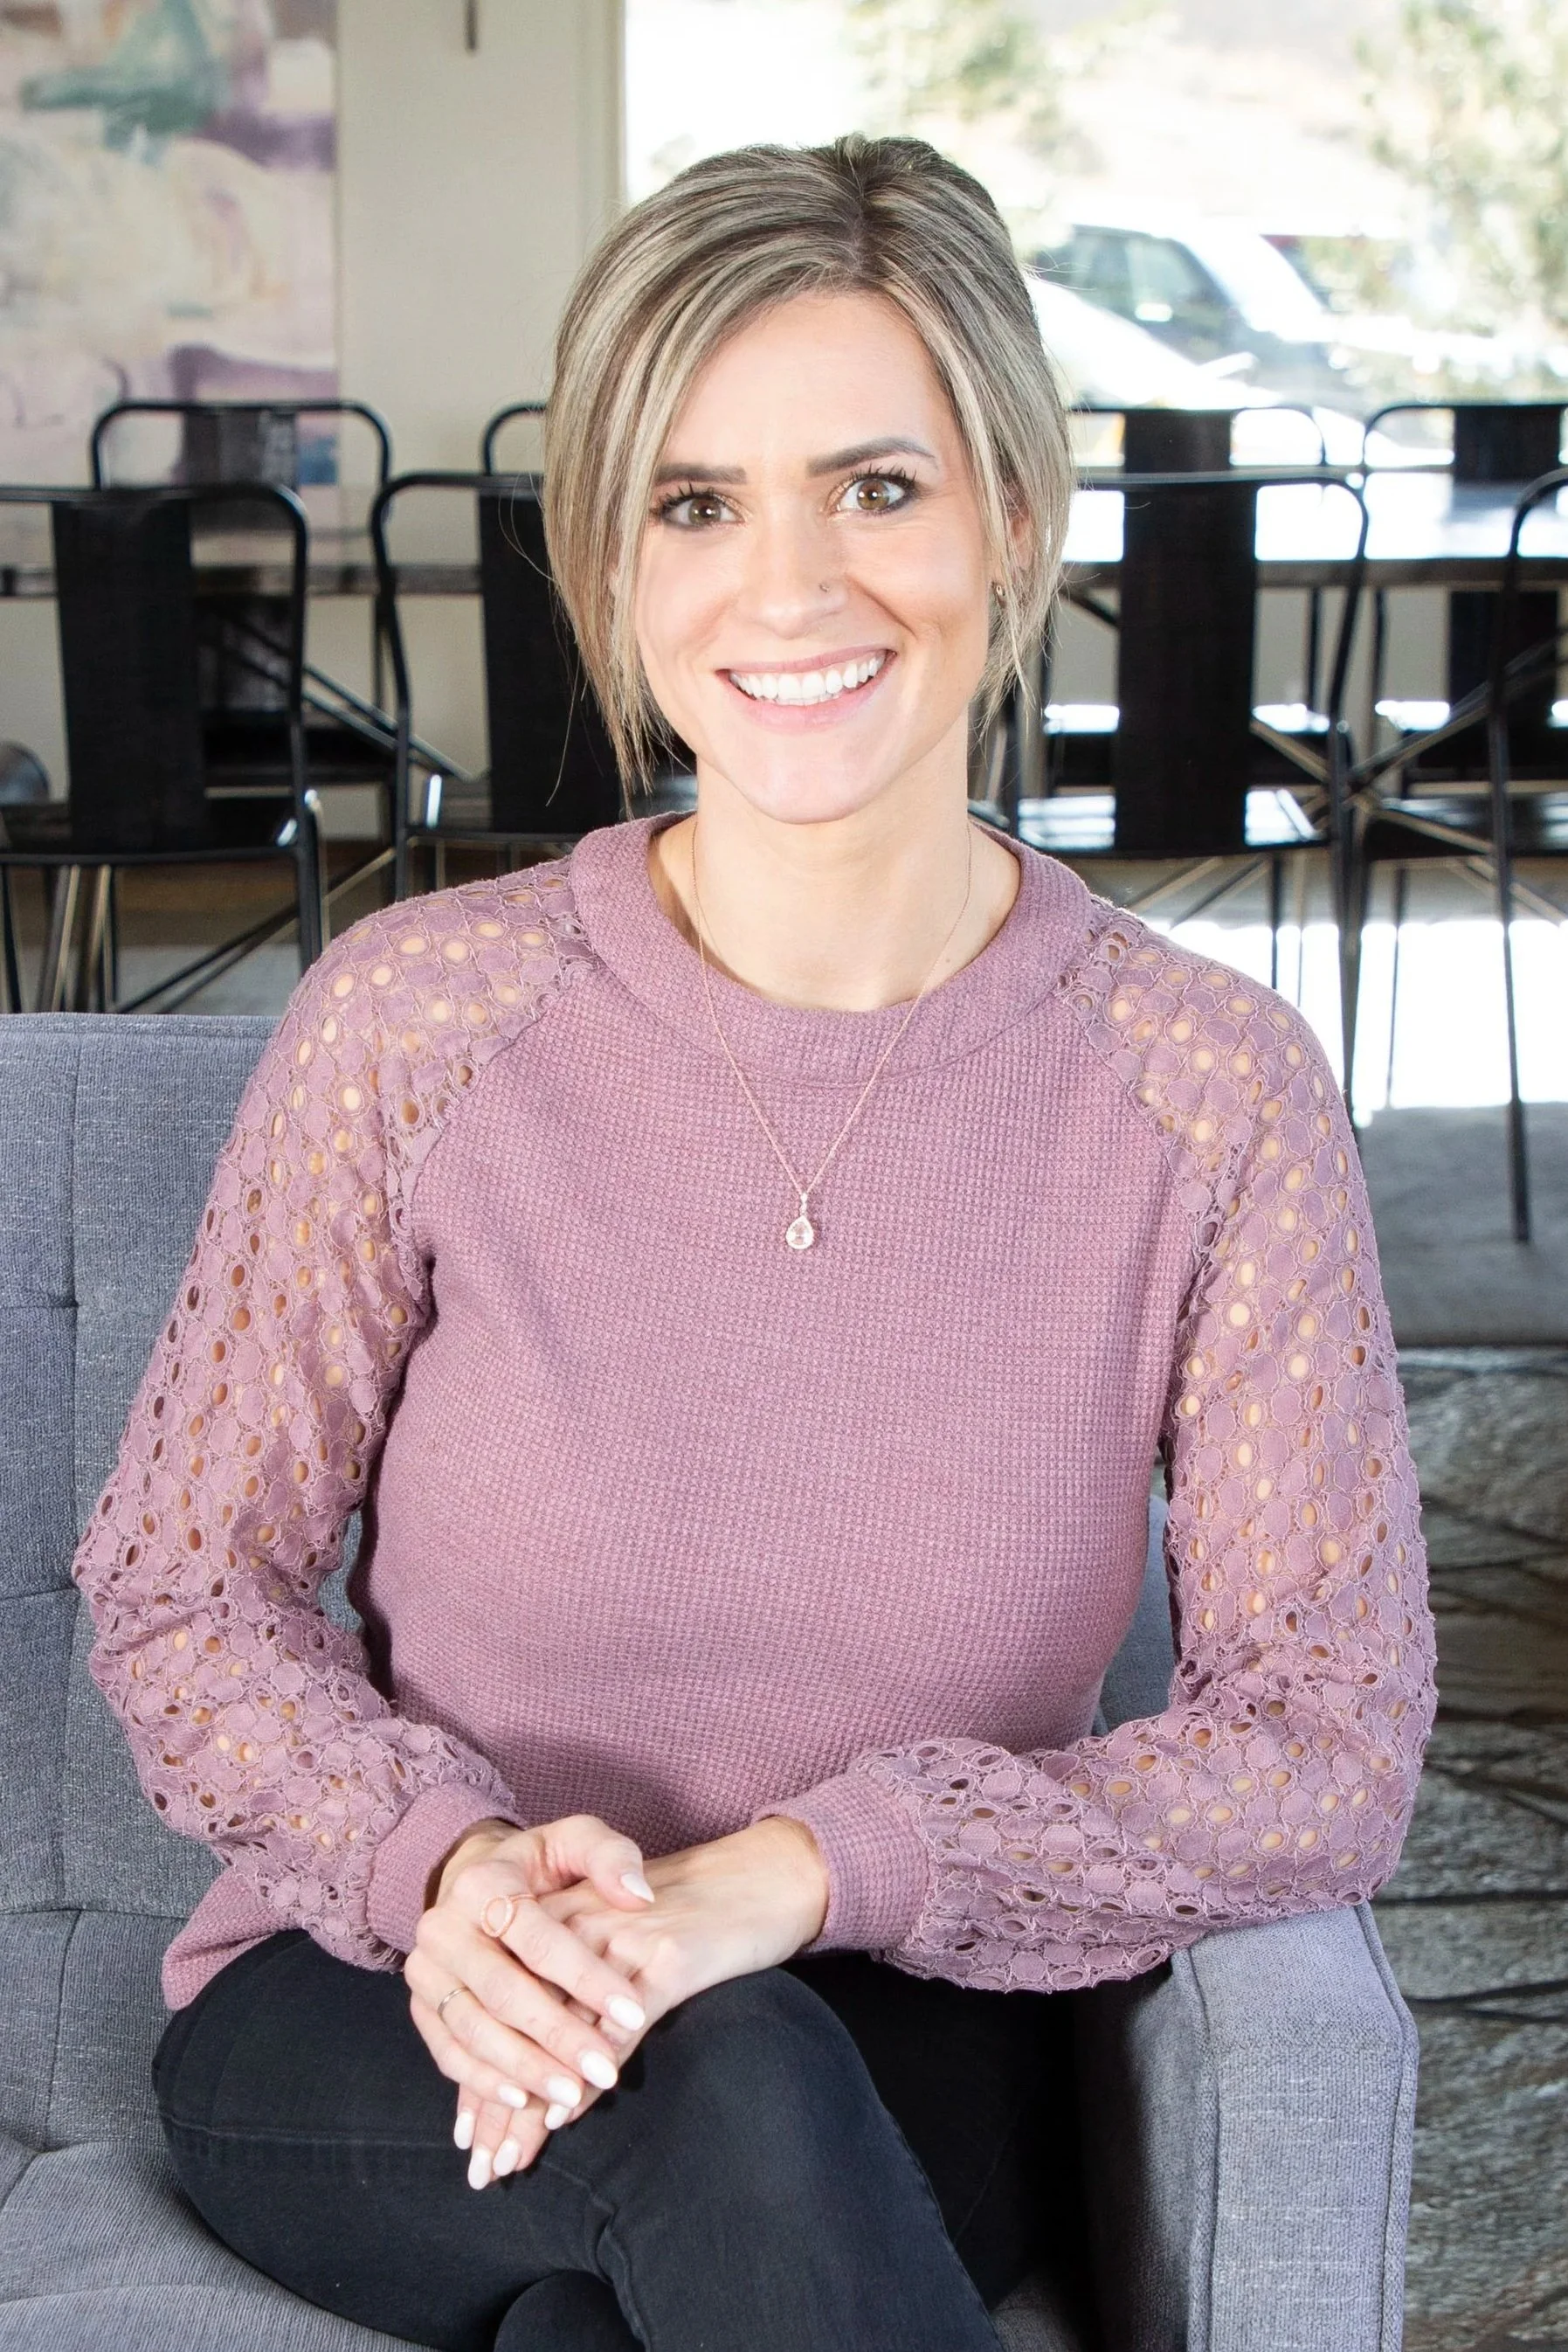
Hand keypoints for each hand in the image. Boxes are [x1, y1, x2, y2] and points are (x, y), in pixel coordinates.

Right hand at [405, 1814, 655, 2188]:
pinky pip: (448, 2051)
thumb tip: (639, 1897)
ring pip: (473, 2029)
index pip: (539, 1938)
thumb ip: (611, 1858)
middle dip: (557, 2036)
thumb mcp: (575, 1841)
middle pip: (503, 1991)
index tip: (635, 2012)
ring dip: (524, 2068)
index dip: (587, 1977)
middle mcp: (442, 1927)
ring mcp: (426, 1971)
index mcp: (482, 1883)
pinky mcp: (421, 2005)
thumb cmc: (538, 1866)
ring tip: (572, 2095)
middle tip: (606, 2071)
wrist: (474, 1881)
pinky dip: (483, 2081)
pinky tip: (524, 2099)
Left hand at [453, 1817, 829, 2184]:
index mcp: (560, 1907)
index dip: (480, 2069)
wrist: (765, 1875)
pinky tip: (567, 2112)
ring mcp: (623, 1939)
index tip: (467, 2135)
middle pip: (518, 2021)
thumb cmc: (689, 1912)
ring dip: (530, 2104)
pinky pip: (616, 2027)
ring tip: (511, 2160)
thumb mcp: (619, 1926)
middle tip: (483, 2167)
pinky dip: (587, 2072)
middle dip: (496, 2102)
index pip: (501, 1997)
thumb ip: (573, 1974)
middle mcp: (580, 1919)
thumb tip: (536, 2057)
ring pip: (557, 2031)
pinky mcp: (668, 1960)